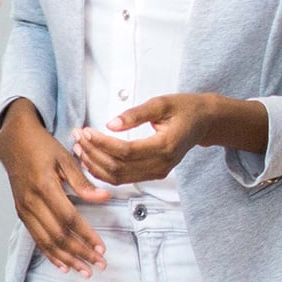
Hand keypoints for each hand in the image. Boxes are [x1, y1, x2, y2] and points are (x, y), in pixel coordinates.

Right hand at [0, 99, 109, 277]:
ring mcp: (24, 208)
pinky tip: (62, 265)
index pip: (69, 218)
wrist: (14, 140)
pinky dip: (50, 254)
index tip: (102, 247)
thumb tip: (104, 197)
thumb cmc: (41, 146)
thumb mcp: (64, 157)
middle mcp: (32, 200)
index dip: (86, 235)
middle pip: (58, 235)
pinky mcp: (21, 211)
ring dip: (67, 259)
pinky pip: (36, 238)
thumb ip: (83, 181)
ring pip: (46, 241)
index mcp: (45, 185)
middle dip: (80, 253)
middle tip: (99, 264)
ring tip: (84, 270)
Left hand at [72, 94, 212, 185]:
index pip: (126, 151)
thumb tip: (111, 124)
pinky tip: (91, 160)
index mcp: (165, 146)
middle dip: (94, 153)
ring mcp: (158, 172)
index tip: (86, 131)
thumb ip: (135, 114)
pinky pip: (125, 178)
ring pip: (119, 177)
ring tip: (79, 148)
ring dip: (96, 165)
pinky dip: (105, 172)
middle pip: (119, 167)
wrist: (204, 121)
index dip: (102, 143)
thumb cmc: (184, 109)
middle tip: (77, 137)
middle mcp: (161, 164)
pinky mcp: (153, 173)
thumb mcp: (161, 103)